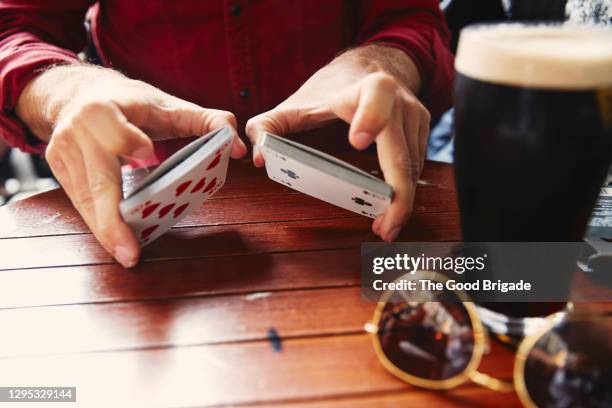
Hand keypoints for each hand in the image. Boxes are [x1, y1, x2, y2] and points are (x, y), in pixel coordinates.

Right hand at [17, 65, 245, 266]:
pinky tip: (115, 240)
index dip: (129, 141)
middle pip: (97, 179)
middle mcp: (78, 131)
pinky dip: (98, 223)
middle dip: (111, 218)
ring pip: (86, 199)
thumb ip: (208, 121)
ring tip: (127, 254)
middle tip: (130, 251)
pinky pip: (79, 202)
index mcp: (105, 109)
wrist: (79, 93)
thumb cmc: (132, 103)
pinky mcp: (58, 168)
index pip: (116, 130)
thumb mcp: (170, 106)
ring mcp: (62, 152)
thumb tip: (238, 147)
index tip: (147, 155)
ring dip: (106, 230)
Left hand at [246, 45, 428, 241]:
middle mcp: (395, 100)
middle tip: (384, 227)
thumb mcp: (293, 104)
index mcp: (361, 90)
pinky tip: (391, 210)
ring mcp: (413, 114)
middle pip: (402, 148)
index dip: (370, 116)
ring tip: (385, 227)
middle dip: (396, 193)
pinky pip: (417, 163)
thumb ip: (267, 127)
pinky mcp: (421, 127)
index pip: (375, 95)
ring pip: (413, 163)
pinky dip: (406, 189)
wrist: (366, 67)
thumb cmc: (328, 89)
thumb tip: (258, 158)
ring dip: (402, 200)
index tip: (357, 142)